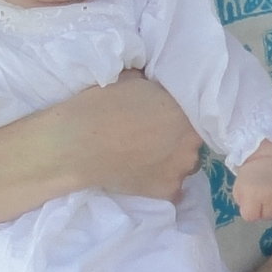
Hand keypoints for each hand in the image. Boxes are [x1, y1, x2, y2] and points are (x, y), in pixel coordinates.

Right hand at [48, 71, 201, 203]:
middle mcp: (191, 141)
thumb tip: (153, 86)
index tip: (163, 117)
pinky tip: (146, 177)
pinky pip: (175, 189)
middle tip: (153, 137)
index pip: (194, 112)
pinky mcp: (168, 191)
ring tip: (149, 158)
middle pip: (192, 139)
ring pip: (186, 164)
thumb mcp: (131, 80)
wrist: (78, 145)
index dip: (178, 115)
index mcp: (184, 110)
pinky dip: (164, 183)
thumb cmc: (101, 106)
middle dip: (177, 137)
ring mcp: (181, 168)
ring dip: (173, 160)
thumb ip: (152, 86)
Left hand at [230, 147, 271, 224]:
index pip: (250, 218)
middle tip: (262, 198)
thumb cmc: (250, 179)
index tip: (251, 203)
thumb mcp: (238, 190)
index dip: (250, 212)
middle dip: (263, 211)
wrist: (266, 162)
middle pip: (266, 217)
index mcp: (252, 193)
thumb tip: (255, 215)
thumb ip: (242, 205)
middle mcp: (268, 194)